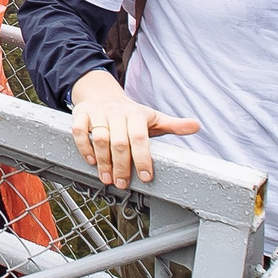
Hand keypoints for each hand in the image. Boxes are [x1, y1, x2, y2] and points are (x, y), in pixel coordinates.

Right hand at [67, 69, 199, 189]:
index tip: (145, 177)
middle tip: (122, 183)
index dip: (143, 158)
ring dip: (103, 162)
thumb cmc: (130, 113)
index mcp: (136, 114)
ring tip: (107, 178)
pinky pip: (80, 130)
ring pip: (100, 138)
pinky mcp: (82, 112)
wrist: (102, 94)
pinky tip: (90, 160)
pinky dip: (84, 146)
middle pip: (119, 142)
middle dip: (121, 166)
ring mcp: (98, 112)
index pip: (140, 138)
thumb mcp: (153, 117)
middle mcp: (117, 112)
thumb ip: (173, 125)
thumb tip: (197, 126)